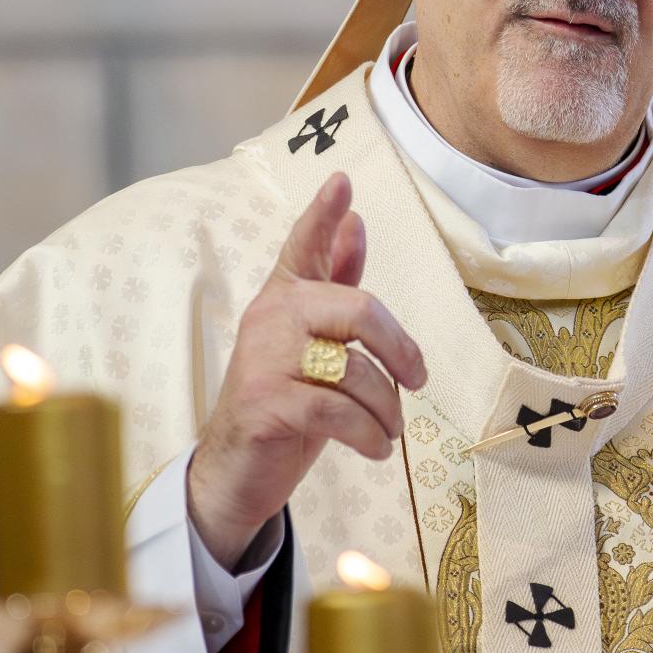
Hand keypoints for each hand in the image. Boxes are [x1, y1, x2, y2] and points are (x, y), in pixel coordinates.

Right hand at [187, 172, 426, 565]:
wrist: (235, 472)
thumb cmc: (284, 401)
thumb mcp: (314, 343)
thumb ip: (334, 285)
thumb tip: (356, 224)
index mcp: (284, 296)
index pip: (303, 244)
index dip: (323, 213)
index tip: (343, 181)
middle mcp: (270, 316)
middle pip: (359, 309)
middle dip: (400, 348)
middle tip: (417, 380)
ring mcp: (264, 358)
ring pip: (356, 369)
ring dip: (386, 408)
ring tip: (388, 428)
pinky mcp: (266, 402)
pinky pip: (341, 411)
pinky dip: (370, 434)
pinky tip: (374, 447)